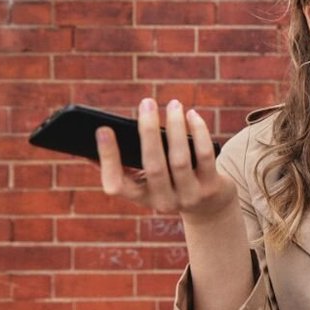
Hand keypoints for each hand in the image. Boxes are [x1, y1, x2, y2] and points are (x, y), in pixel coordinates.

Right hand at [96, 98, 235, 219]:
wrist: (210, 207)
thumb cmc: (170, 182)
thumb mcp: (146, 180)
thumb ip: (124, 162)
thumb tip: (97, 134)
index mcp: (140, 198)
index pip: (115, 185)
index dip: (108, 159)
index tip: (103, 129)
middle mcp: (163, 202)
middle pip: (153, 166)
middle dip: (148, 131)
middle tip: (146, 103)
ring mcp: (189, 196)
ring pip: (179, 159)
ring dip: (175, 127)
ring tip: (173, 104)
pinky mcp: (212, 187)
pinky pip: (204, 155)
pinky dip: (199, 132)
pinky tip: (192, 115)